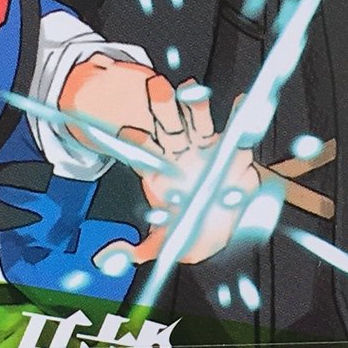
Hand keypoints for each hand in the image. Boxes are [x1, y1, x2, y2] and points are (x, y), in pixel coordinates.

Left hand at [117, 77, 263, 265]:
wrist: (227, 227)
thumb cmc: (193, 231)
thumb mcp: (164, 244)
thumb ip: (136, 250)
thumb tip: (105, 257)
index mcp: (162, 172)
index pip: (144, 151)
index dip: (136, 140)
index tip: (129, 133)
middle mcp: (182, 155)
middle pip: (168, 127)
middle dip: (162, 108)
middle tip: (158, 92)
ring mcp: (207, 150)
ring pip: (198, 122)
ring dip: (195, 105)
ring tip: (192, 90)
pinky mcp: (234, 154)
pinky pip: (236, 132)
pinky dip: (240, 114)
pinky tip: (241, 102)